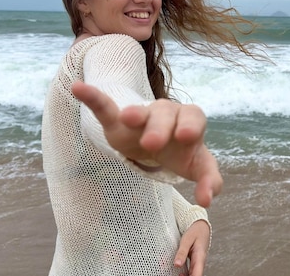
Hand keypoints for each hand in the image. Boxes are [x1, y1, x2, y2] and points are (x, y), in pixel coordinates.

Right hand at [71, 81, 222, 206]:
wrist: (159, 145)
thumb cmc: (183, 154)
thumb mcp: (199, 166)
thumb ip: (210, 182)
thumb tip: (206, 201)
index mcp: (189, 123)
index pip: (194, 117)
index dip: (191, 126)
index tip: (186, 138)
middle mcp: (168, 114)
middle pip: (167, 113)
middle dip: (161, 126)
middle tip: (152, 144)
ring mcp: (142, 116)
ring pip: (140, 110)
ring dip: (135, 113)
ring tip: (127, 118)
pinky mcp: (117, 121)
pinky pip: (104, 106)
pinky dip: (92, 97)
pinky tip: (78, 88)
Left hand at [174, 220, 209, 275]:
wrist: (201, 228)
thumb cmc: (195, 232)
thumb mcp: (186, 240)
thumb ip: (182, 252)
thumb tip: (177, 264)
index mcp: (199, 258)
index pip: (197, 274)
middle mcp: (200, 263)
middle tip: (176, 274)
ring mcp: (197, 264)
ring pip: (192, 275)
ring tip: (175, 274)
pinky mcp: (194, 264)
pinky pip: (190, 272)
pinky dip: (184, 274)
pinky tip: (177, 273)